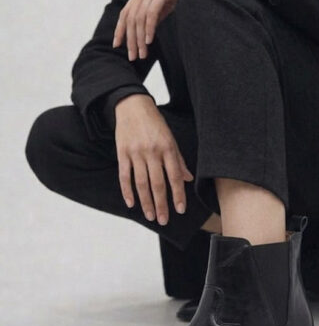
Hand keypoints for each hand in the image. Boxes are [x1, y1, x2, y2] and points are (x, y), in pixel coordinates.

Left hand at [113, 0, 196, 60]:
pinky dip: (149, 28)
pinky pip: (151, 13)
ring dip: (140, 39)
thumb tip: (146, 34)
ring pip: (139, 18)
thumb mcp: (163, 5)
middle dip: (130, 40)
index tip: (117, 45)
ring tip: (142, 53)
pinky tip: (149, 41)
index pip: (125, 14)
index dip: (119, 30)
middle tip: (132, 57)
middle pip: (130, 19)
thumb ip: (153, 16)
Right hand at [115, 94, 193, 225]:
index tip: (180, 209)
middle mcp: (152, 152)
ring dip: (146, 202)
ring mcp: (136, 153)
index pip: (175, 176)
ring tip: (150, 216)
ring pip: (141, 183)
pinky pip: (124, 176)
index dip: (178, 194)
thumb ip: (179, 160)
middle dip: (161, 204)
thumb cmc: (155, 123)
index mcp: (168, 148)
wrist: (133, 105)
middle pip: (158, 183)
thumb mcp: (171, 138)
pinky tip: (131, 204)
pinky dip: (127, 191)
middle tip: (163, 220)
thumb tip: (188, 179)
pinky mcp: (122, 153)